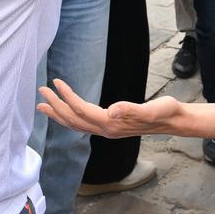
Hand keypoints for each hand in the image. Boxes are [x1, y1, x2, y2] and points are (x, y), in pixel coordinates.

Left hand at [38, 78, 183, 138]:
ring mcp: (107, 130)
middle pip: (74, 120)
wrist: (174, 121)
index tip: (56, 82)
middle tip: (41, 91)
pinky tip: (65, 112)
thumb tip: (113, 110)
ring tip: (43, 105)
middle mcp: (107, 130)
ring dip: (59, 114)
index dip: (68, 98)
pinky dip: (69, 118)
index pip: (83, 111)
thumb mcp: (153, 108)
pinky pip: (83, 124)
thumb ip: (133, 109)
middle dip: (56, 106)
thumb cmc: (165, 112)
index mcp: (113, 124)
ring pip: (76, 125)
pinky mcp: (110, 127)